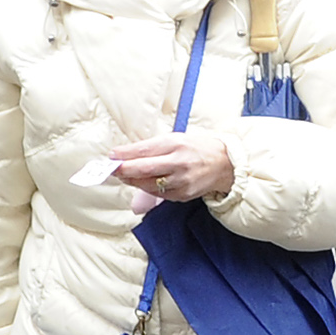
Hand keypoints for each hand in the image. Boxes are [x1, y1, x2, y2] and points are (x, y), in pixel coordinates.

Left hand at [113, 130, 236, 210]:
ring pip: (148, 185)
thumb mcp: (176, 139)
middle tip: (111, 169)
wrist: (224, 164)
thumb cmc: (196, 148)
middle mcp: (179, 163)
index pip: (144, 150)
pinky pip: (159, 194)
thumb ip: (152, 148)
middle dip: (124, 170)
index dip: (125, 154)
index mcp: (176, 144)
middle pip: (144, 169)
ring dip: (133, 181)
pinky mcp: (183, 195)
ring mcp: (182, 181)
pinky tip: (142, 183)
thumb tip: (125, 155)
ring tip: (124, 176)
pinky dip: (147, 188)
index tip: (112, 155)